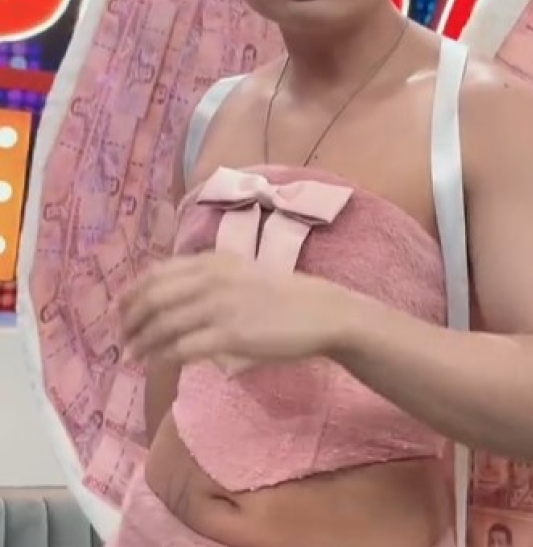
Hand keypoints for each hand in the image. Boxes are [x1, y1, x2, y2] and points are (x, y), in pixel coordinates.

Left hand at [119, 251, 346, 368]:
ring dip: (141, 342)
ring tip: (131, 355)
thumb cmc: (284, 297)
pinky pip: (182, 348)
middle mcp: (212, 278)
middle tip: (121, 337)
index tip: (120, 310)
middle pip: (153, 298)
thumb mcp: (243, 274)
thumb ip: (209, 280)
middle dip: (130, 320)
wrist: (321, 313)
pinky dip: (162, 357)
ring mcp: (221, 306)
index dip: (132, 293)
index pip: (157, 273)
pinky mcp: (230, 335)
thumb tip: (173, 301)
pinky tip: (156, 363)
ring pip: (163, 324)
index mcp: (214, 261)